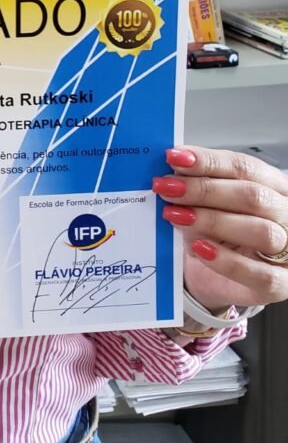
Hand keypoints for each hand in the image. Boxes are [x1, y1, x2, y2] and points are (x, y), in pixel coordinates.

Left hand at [153, 146, 287, 312]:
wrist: (217, 278)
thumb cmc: (215, 234)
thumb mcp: (205, 205)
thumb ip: (195, 188)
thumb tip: (170, 171)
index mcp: (273, 186)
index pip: (244, 167)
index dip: (208, 161)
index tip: (174, 158)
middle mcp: (286, 214)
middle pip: (252, 196)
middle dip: (205, 190)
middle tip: (167, 188)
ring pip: (261, 231)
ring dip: (213, 221)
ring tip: (177, 217)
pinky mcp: (282, 284)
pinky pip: (262, 275)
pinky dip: (228, 262)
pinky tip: (200, 249)